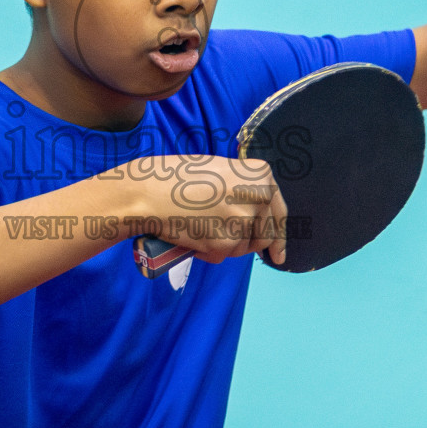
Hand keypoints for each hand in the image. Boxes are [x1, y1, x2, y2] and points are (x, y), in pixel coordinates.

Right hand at [120, 154, 289, 265]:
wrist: (147, 193)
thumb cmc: (175, 178)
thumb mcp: (219, 171)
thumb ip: (242, 188)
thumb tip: (257, 213)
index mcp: (260, 175)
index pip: (279, 210)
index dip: (279, 235)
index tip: (278, 253)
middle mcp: (258, 196)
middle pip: (265, 234)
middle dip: (248, 242)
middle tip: (224, 238)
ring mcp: (244, 220)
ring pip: (244, 248)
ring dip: (226, 246)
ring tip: (199, 227)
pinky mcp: (227, 242)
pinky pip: (223, 256)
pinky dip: (208, 253)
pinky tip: (191, 236)